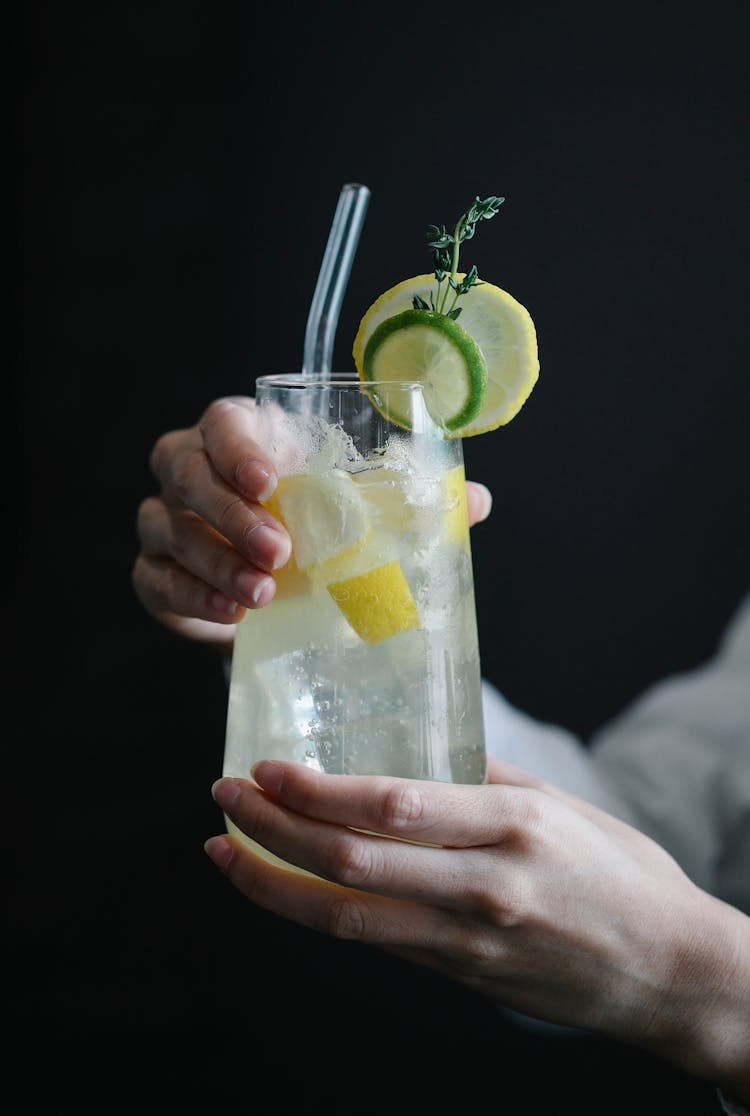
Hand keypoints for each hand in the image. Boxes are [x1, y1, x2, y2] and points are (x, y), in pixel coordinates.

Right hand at [132, 395, 493, 647]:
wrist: (277, 585)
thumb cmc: (317, 525)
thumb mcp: (360, 506)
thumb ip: (409, 499)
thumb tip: (475, 502)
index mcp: (242, 435)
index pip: (223, 422)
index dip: (239, 448)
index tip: (271, 483)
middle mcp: (191, 467)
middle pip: (186, 471)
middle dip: (231, 512)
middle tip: (280, 552)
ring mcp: (166, 519)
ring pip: (167, 527)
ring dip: (215, 561)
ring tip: (263, 595)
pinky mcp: (156, 571)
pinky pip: (155, 578)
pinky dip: (191, 597)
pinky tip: (230, 615)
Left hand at [205, 758, 749, 1100]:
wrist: (667, 970)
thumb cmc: (619, 873)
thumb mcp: (557, 805)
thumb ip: (478, 780)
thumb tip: (407, 753)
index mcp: (512, 826)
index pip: (393, 806)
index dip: (318, 790)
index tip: (267, 767)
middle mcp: (484, 887)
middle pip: (351, 862)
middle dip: (273, 829)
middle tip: (227, 796)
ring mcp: (468, 939)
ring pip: (346, 916)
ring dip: (273, 883)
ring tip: (226, 851)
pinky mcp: (458, 973)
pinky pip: (373, 940)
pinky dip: (314, 913)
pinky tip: (282, 887)